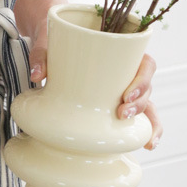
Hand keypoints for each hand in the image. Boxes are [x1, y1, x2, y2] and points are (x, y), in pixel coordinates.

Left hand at [28, 13, 163, 152]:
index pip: (145, 64)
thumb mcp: (49, 43)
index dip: (142, 80)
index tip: (125, 95)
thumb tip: (37, 75)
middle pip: (147, 88)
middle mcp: (128, 71)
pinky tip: (149, 145)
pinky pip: (138, 117)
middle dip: (139, 104)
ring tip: (137, 137)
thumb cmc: (57, 41)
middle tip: (121, 114)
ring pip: (146, 104)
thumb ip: (42, 54)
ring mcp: (124, 88)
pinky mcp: (115, 103)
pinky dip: (147, 131)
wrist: (52, 46)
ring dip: (145, 120)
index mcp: (123, 52)